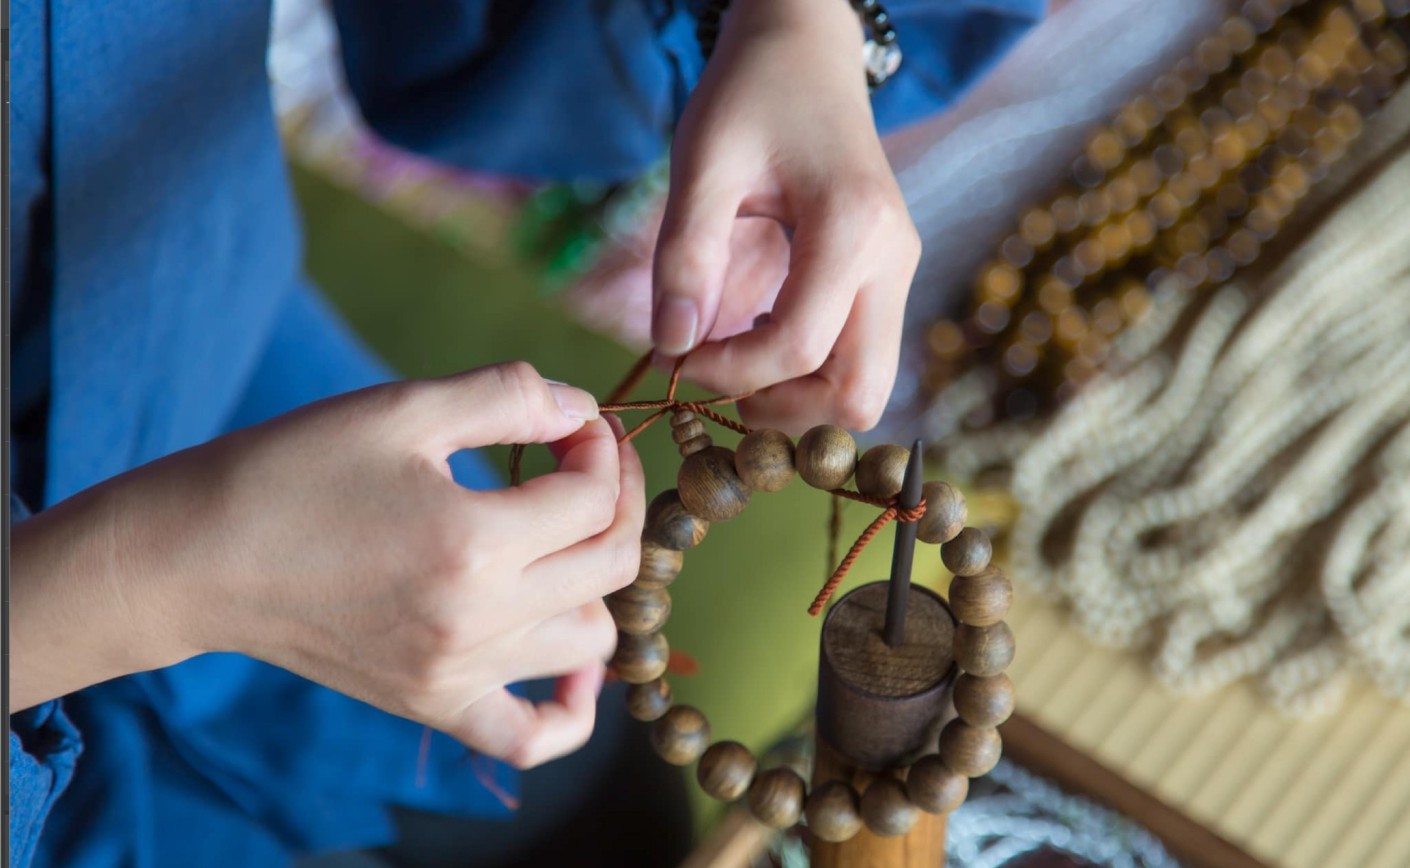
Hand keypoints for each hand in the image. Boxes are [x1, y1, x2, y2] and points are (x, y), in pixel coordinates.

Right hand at [11, 363, 643, 768]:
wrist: (199, 556)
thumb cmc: (292, 470)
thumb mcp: (403, 408)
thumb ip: (508, 396)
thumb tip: (580, 406)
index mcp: (474, 542)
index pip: (593, 497)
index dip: (599, 447)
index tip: (575, 424)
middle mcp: (478, 620)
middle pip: (611, 566)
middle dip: (618, 501)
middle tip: (585, 464)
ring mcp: (456, 673)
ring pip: (591, 642)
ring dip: (597, 584)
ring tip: (563, 540)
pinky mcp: (431, 703)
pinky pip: (531, 737)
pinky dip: (570, 707)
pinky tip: (569, 664)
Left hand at [651, 0, 921, 432]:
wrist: (807, 51)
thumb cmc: (751, 94)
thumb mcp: (702, 163)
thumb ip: (685, 257)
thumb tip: (673, 347)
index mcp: (854, 229)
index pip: (798, 348)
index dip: (731, 373)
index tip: (679, 356)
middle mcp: (894, 261)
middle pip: (860, 395)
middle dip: (782, 409)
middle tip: (718, 379)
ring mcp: (900, 273)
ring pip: (867, 388)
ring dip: (798, 397)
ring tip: (737, 357)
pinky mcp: (890, 278)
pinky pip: (860, 357)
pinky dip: (811, 371)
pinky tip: (762, 333)